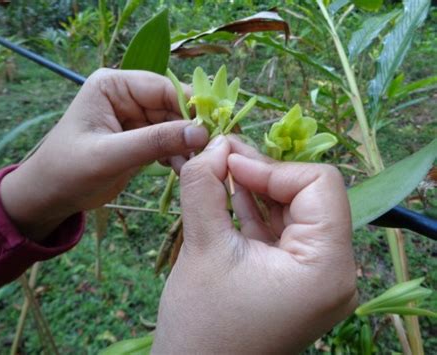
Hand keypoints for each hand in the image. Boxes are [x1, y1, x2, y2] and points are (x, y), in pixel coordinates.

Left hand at [0, 69, 207, 241]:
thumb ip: (154, 142)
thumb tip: (200, 132)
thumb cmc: (67, 170)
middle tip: (209, 153)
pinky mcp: (140, 138)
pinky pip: (168, 141)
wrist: (49, 196)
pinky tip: (183, 169)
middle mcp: (126, 96)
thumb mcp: (109, 155)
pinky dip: (178, 155)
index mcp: (113, 85)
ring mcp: (134, 118)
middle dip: (190, 130)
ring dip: (186, 145)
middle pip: (172, 106)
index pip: (162, 88)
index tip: (212, 130)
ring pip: (174, 126)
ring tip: (195, 167)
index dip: (189, 107)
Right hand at [153, 136, 357, 353]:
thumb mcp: (202, 246)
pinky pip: (283, 232)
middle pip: (308, 196)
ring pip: (293, 211)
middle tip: (221, 158)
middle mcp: (334, 272)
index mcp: (326, 267)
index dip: (272, 167)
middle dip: (262, 174)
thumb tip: (214, 144)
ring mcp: (316, 278)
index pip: (319, 185)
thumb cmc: (202, 324)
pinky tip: (230, 195)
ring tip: (220, 171)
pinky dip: (257, 211)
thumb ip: (205, 186)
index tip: (228, 161)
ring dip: (257, 189)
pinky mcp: (296, 280)